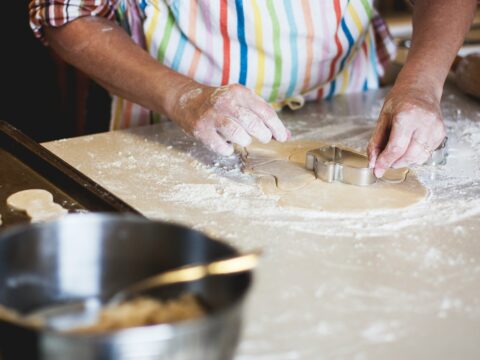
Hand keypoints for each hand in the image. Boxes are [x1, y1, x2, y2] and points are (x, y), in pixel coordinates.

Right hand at [170, 82, 288, 155]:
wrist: (188, 101)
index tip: (282, 137)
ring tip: (244, 139)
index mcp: (239, 92)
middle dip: (263, 134)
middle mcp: (225, 102)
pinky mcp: (201, 130)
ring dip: (245, 140)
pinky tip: (227, 144)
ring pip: (238, 134)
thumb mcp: (243, 102)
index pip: (265, 112)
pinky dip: (228, 149)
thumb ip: (264, 116)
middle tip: (263, 138)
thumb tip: (286, 135)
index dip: (276, 127)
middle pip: (253, 123)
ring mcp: (212, 116)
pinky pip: (221, 147)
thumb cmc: (222, 104)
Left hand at [367, 86, 445, 177]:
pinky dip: (414, 156)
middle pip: (408, 155)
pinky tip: (408, 148)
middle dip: (394, 163)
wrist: (420, 89)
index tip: (376, 170)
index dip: (385, 162)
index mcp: (406, 116)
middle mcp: (424, 123)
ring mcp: (435, 129)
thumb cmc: (399, 102)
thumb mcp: (382, 118)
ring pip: (419, 157)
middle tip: (385, 161)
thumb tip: (372, 163)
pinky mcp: (441, 134)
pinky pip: (426, 154)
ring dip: (404, 161)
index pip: (396, 148)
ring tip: (396, 154)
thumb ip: (376, 142)